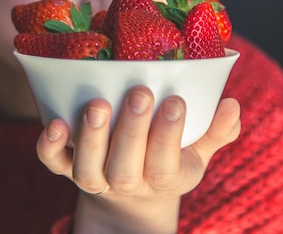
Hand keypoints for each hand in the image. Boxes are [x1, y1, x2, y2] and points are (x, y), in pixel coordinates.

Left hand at [36, 85, 240, 233]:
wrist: (135, 190)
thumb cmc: (170, 160)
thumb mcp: (199, 151)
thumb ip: (218, 131)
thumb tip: (233, 105)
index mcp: (163, 178)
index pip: (165, 164)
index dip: (169, 135)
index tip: (176, 101)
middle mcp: (126, 182)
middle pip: (125, 167)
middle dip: (131, 130)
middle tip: (140, 92)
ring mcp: (95, 177)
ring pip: (88, 167)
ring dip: (92, 136)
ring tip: (98, 103)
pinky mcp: (68, 167)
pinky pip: (54, 163)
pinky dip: (49, 147)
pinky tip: (53, 122)